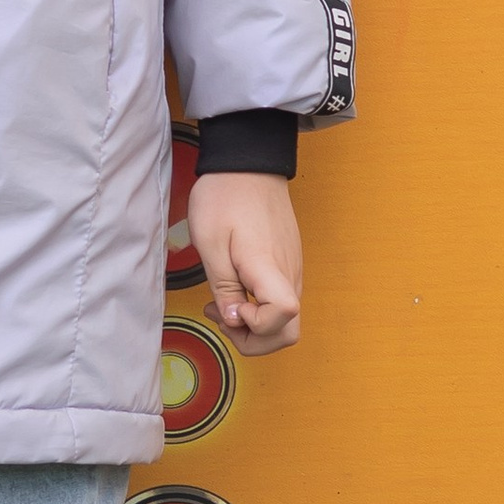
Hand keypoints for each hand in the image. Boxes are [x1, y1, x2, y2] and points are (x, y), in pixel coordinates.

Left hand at [187, 174, 301, 351]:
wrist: (249, 164)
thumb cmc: (225, 197)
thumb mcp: (210, 243)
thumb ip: (224, 287)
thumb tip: (234, 319)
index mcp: (269, 268)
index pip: (284, 318)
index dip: (255, 325)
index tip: (232, 307)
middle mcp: (289, 274)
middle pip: (288, 332)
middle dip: (253, 338)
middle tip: (222, 316)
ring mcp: (292, 269)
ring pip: (284, 319)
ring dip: (253, 324)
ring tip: (221, 302)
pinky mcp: (288, 264)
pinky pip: (281, 300)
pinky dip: (259, 307)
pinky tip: (234, 289)